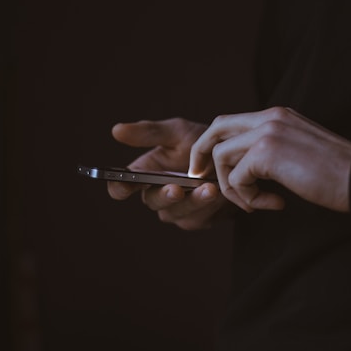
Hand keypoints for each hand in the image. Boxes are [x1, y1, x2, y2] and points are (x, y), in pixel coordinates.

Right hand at [108, 118, 232, 229]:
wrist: (234, 157)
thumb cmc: (201, 142)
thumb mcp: (177, 132)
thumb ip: (149, 133)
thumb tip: (116, 130)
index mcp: (145, 173)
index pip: (121, 186)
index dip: (119, 187)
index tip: (124, 185)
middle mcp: (156, 194)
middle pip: (151, 202)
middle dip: (164, 196)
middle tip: (176, 189)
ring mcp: (176, 210)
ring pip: (176, 213)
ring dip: (193, 201)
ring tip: (209, 188)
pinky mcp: (196, 219)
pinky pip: (198, 218)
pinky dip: (208, 206)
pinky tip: (219, 193)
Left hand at [189, 107, 350, 212]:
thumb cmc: (332, 172)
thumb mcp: (295, 150)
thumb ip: (268, 149)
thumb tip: (241, 166)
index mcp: (276, 115)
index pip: (229, 122)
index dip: (212, 143)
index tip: (207, 166)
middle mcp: (269, 117)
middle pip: (216, 128)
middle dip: (201, 154)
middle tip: (200, 177)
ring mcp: (267, 131)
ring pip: (222, 156)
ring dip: (231, 186)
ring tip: (252, 203)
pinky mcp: (268, 152)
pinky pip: (237, 178)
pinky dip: (246, 197)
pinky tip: (270, 204)